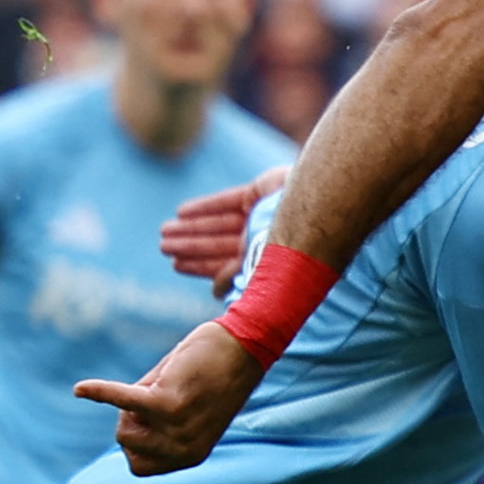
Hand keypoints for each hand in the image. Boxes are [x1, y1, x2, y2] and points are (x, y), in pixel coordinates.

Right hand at [76, 320, 270, 476]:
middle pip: (125, 444)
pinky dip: (100, 392)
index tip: (153, 418)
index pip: (138, 465)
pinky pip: (122, 400)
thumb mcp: (188, 414)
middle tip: (161, 393)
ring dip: (132, 402)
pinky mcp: (168, 402)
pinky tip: (80, 389)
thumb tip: (125, 436)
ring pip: (123, 427)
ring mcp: (177, 428)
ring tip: (164, 384)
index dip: (137, 439)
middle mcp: (185, 448)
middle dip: (132, 417)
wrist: (243, 347)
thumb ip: (159, 430)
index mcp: (190, 456)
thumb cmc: (212, 376)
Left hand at [160, 170, 287, 289]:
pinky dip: (206, 206)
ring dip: (192, 227)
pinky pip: (228, 200)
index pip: (225, 264)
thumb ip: (238, 277)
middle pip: (218, 243)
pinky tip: (183, 211)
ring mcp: (261, 214)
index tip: (175, 265)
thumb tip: (217, 292)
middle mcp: (262, 239)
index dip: (200, 265)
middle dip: (190, 244)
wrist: (321, 208)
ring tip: (165, 231)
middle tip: (162, 246)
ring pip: (218, 222)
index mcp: (264, 261)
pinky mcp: (261, 191)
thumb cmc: (296, 244)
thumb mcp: (262, 269)